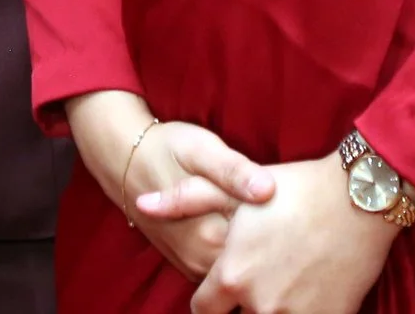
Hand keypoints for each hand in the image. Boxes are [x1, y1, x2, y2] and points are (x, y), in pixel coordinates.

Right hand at [69, 91, 274, 284]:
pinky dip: (239, 249)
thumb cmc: (168, 148)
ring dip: (255, 243)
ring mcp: (196, 265)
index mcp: (211, 232)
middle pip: (254, 258)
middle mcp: (203, 257)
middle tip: (278, 200)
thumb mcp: (202, 150)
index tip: (289, 195)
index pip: (264, 243)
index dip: (282, 220)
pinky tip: (246, 224)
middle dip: (271, 234)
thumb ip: (234, 171)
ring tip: (265, 210)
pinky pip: (224, 265)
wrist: (126, 162)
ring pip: (240, 266)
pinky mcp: (191, 264)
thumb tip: (268, 190)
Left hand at [192, 154, 396, 313]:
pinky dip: (303, 310)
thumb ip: (186, 199)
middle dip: (246, 303)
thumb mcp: (237, 189)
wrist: (361, 196)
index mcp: (231, 276)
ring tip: (289, 282)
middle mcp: (259, 304)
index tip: (229, 285)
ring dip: (275, 307)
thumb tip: (142, 204)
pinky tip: (311, 288)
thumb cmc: (297, 188)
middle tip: (268, 275)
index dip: (214, 298)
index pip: (203, 311)